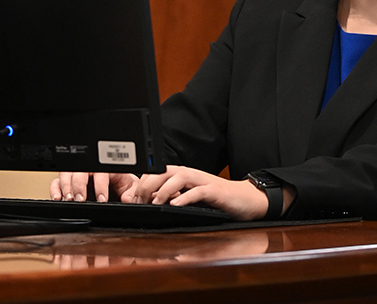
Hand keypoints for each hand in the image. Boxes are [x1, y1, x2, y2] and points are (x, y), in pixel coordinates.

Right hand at [50, 172, 138, 202]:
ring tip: (69, 199)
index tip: (102, 198)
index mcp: (107, 169)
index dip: (100, 185)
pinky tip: (58, 198)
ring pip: (66, 174)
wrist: (118, 193)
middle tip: (81, 199)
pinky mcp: (68, 185)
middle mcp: (90, 171)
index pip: (101, 172)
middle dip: (79, 185)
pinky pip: (56, 182)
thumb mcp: (131, 189)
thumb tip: (127, 199)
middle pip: (80, 171)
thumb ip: (131, 194)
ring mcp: (78, 177)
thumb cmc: (123, 188)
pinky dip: (55, 189)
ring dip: (66, 186)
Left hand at [123, 165, 275, 221]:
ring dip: (163, 190)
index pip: (156, 172)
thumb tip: (144, 203)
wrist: (243, 199)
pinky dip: (185, 197)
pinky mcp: (215, 191)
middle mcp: (190, 174)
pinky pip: (198, 191)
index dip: (141, 184)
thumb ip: (168, 198)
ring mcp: (203, 181)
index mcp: (181, 174)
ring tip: (154, 203)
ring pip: (178, 178)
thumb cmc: (215, 200)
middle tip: (139, 202)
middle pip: (163, 171)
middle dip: (147, 186)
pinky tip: (175, 205)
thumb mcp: (188, 198)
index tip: (132, 200)